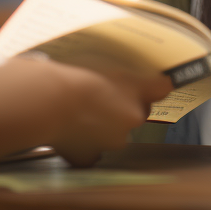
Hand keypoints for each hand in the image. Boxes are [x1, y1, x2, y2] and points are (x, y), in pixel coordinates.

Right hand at [46, 67, 172, 167]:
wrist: (49, 99)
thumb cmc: (74, 70)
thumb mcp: (104, 53)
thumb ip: (119, 67)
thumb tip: (127, 71)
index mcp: (140, 90)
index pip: (161, 88)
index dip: (153, 85)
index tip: (149, 82)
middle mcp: (133, 119)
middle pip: (135, 113)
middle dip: (122, 107)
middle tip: (98, 94)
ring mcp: (111, 141)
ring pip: (113, 134)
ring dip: (102, 126)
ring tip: (77, 111)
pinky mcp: (89, 157)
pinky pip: (90, 152)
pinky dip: (83, 145)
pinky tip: (67, 132)